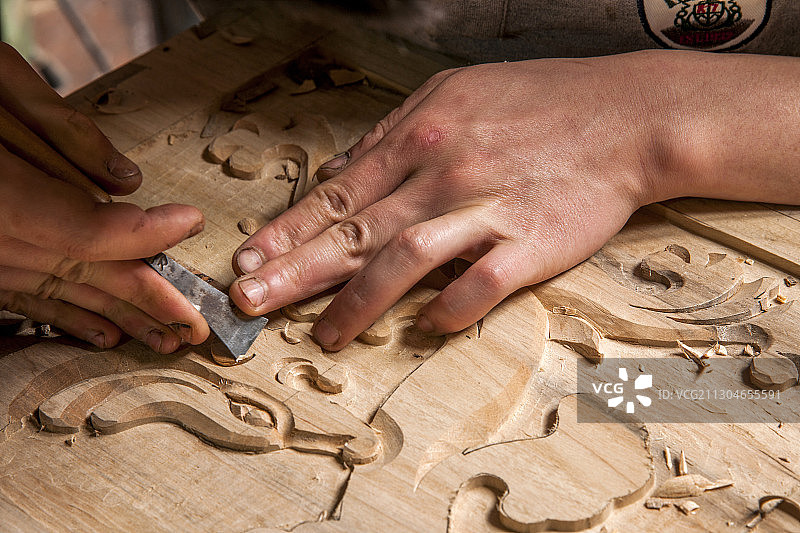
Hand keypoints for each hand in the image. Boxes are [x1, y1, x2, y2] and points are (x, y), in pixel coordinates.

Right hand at [0, 43, 208, 351]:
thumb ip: (61, 130)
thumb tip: (124, 179)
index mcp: (5, 199)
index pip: (95, 231)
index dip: (148, 233)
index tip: (190, 222)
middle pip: (90, 276)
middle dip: (152, 303)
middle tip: (200, 328)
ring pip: (64, 295)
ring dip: (120, 320)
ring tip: (166, 342)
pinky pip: (26, 299)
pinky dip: (69, 318)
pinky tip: (103, 336)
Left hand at [226, 51, 716, 349]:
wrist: (624, 115)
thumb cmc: (538, 103)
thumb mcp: (452, 95)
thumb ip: (390, 136)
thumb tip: (340, 172)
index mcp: (418, 135)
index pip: (336, 193)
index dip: (287, 231)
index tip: (249, 261)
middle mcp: (441, 173)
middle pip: (353, 231)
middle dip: (293, 270)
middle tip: (248, 303)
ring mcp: (485, 208)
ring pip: (404, 260)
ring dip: (356, 302)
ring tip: (322, 336)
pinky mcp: (529, 243)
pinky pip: (480, 285)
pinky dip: (449, 310)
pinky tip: (423, 328)